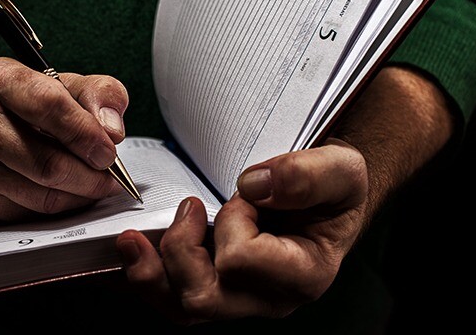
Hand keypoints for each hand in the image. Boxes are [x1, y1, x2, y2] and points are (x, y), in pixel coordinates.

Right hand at [0, 57, 129, 220]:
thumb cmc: (24, 105)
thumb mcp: (64, 84)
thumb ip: (100, 94)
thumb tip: (112, 130)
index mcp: (0, 79)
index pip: (51, 107)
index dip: (87, 134)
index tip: (108, 153)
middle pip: (49, 164)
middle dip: (90, 177)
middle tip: (109, 178)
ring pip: (42, 196)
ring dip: (78, 197)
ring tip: (92, 186)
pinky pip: (28, 214)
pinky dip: (56, 208)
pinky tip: (62, 193)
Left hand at [115, 66, 453, 322]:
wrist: (325, 191)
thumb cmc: (333, 187)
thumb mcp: (341, 168)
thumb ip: (308, 175)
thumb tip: (254, 185)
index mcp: (303, 274)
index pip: (245, 261)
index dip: (234, 221)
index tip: (247, 194)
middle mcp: (268, 297)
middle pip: (204, 298)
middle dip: (181, 249)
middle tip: (191, 206)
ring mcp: (239, 296)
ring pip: (180, 306)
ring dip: (150, 270)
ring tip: (134, 237)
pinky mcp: (216, 286)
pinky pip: (172, 296)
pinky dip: (148, 272)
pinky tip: (135, 247)